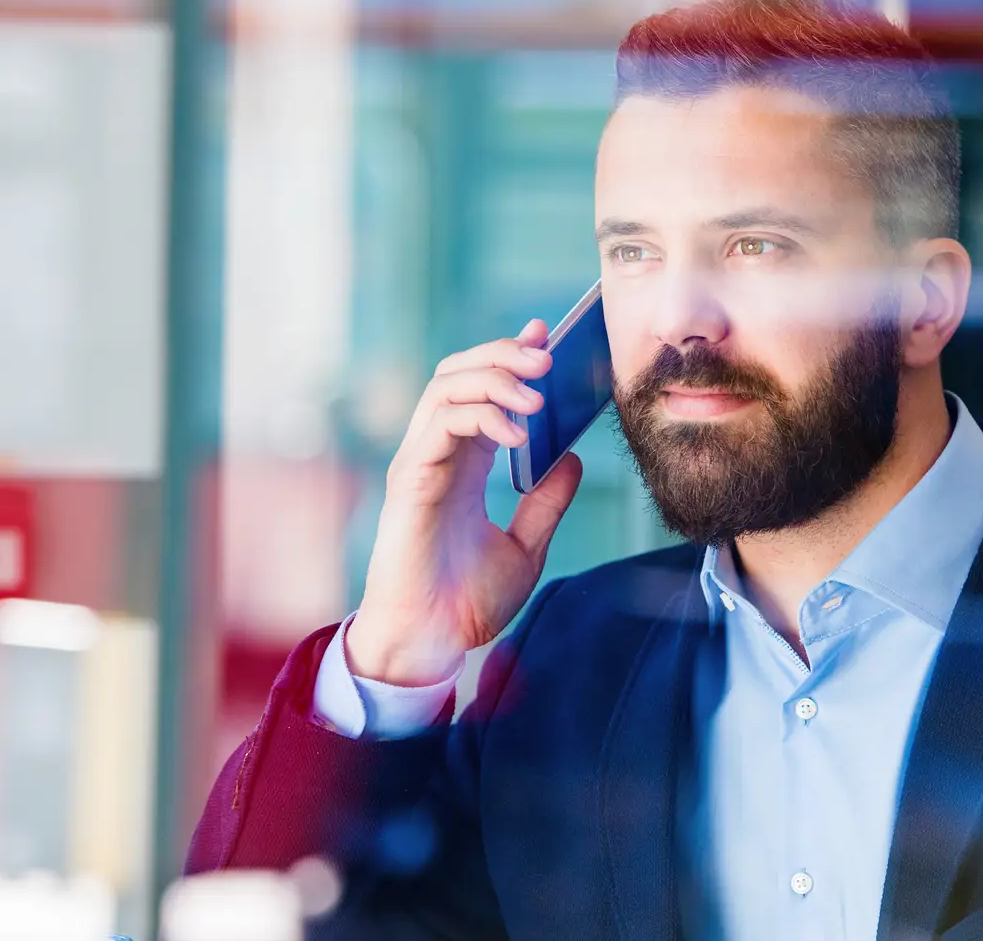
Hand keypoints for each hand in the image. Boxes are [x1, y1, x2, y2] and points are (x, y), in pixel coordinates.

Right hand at [347, 320, 585, 685]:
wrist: (430, 645)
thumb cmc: (465, 604)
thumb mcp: (526, 549)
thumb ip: (546, 503)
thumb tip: (573, 458)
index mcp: (462, 464)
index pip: (480, 389)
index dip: (509, 356)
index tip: (545, 337)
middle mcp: (437, 455)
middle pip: (459, 373)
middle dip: (503, 354)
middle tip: (548, 356)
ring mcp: (419, 463)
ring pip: (446, 387)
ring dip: (496, 378)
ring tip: (538, 393)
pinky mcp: (409, 480)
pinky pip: (441, 425)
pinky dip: (481, 416)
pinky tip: (517, 434)